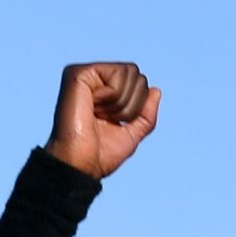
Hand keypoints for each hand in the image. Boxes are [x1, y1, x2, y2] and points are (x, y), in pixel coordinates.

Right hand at [43, 63, 160, 178]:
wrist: (81, 163)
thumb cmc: (100, 153)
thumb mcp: (132, 133)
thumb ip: (146, 114)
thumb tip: (156, 90)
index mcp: (104, 90)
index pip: (140, 82)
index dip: (137, 107)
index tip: (114, 123)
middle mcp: (94, 78)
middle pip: (137, 75)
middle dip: (131, 105)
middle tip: (105, 119)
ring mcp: (86, 74)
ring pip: (131, 73)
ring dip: (121, 103)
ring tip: (98, 115)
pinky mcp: (79, 73)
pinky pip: (118, 74)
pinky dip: (113, 96)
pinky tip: (92, 107)